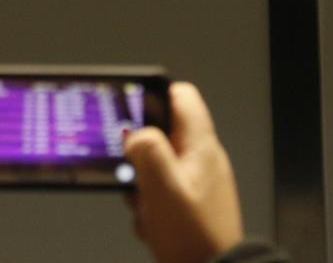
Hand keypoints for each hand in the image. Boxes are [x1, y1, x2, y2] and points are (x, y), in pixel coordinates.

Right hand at [124, 82, 243, 262]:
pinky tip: (154, 221)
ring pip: (157, 164)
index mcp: (201, 146)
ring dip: (142, 184)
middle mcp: (202, 159)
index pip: (181, 95)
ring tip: (148, 205)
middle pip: (161, 133)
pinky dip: (150, 204)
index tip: (130, 109)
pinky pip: (161, 190)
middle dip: (139, 153)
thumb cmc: (195, 237)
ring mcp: (197, 181)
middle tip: (135, 174)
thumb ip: (147, 151)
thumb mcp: (164, 187)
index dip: (153, 95)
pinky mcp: (191, 203)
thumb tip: (134, 134)